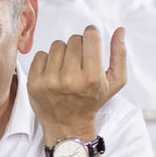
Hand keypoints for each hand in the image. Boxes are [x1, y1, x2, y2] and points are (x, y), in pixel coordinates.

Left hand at [28, 24, 126, 144]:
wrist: (68, 127)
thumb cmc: (92, 102)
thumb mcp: (114, 82)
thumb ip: (120, 55)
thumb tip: (120, 29)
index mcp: (92, 77)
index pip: (90, 36)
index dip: (92, 36)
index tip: (91, 44)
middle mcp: (70, 79)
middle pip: (73, 39)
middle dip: (78, 47)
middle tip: (79, 64)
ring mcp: (50, 81)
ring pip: (57, 45)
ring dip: (63, 53)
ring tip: (66, 69)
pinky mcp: (34, 83)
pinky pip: (40, 54)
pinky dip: (47, 61)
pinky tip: (54, 74)